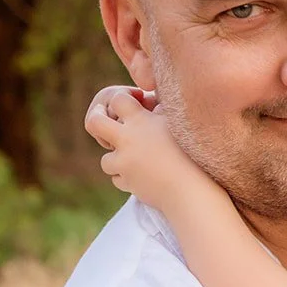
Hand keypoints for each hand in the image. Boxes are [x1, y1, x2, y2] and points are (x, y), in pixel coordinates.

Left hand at [85, 88, 205, 210]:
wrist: (191, 187)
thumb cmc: (192, 153)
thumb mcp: (179, 124)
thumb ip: (161, 112)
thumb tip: (151, 102)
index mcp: (142, 121)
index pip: (118, 99)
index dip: (120, 100)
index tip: (129, 105)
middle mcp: (128, 139)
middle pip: (94, 122)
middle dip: (96, 119)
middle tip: (103, 122)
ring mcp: (125, 162)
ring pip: (106, 159)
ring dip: (117, 160)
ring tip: (136, 162)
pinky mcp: (127, 183)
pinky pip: (118, 179)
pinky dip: (127, 179)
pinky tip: (143, 178)